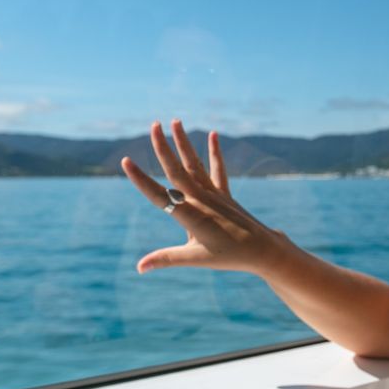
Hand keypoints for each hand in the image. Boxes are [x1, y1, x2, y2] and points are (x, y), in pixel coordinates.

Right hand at [121, 119, 287, 274]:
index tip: (126, 161)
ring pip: (195, 164)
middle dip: (164, 147)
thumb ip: (165, 259)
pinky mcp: (225, 193)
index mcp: (189, 215)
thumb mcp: (194, 259)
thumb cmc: (227, 256)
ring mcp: (214, 194)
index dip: (141, 179)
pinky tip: (213, 134)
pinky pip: (218, 170)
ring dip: (184, 142)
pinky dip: (215, 152)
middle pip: (177, 169)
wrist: (262, 250)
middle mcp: (201, 199)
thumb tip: (139, 268)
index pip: (159, 195)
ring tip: (176, 121)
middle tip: (154, 125)